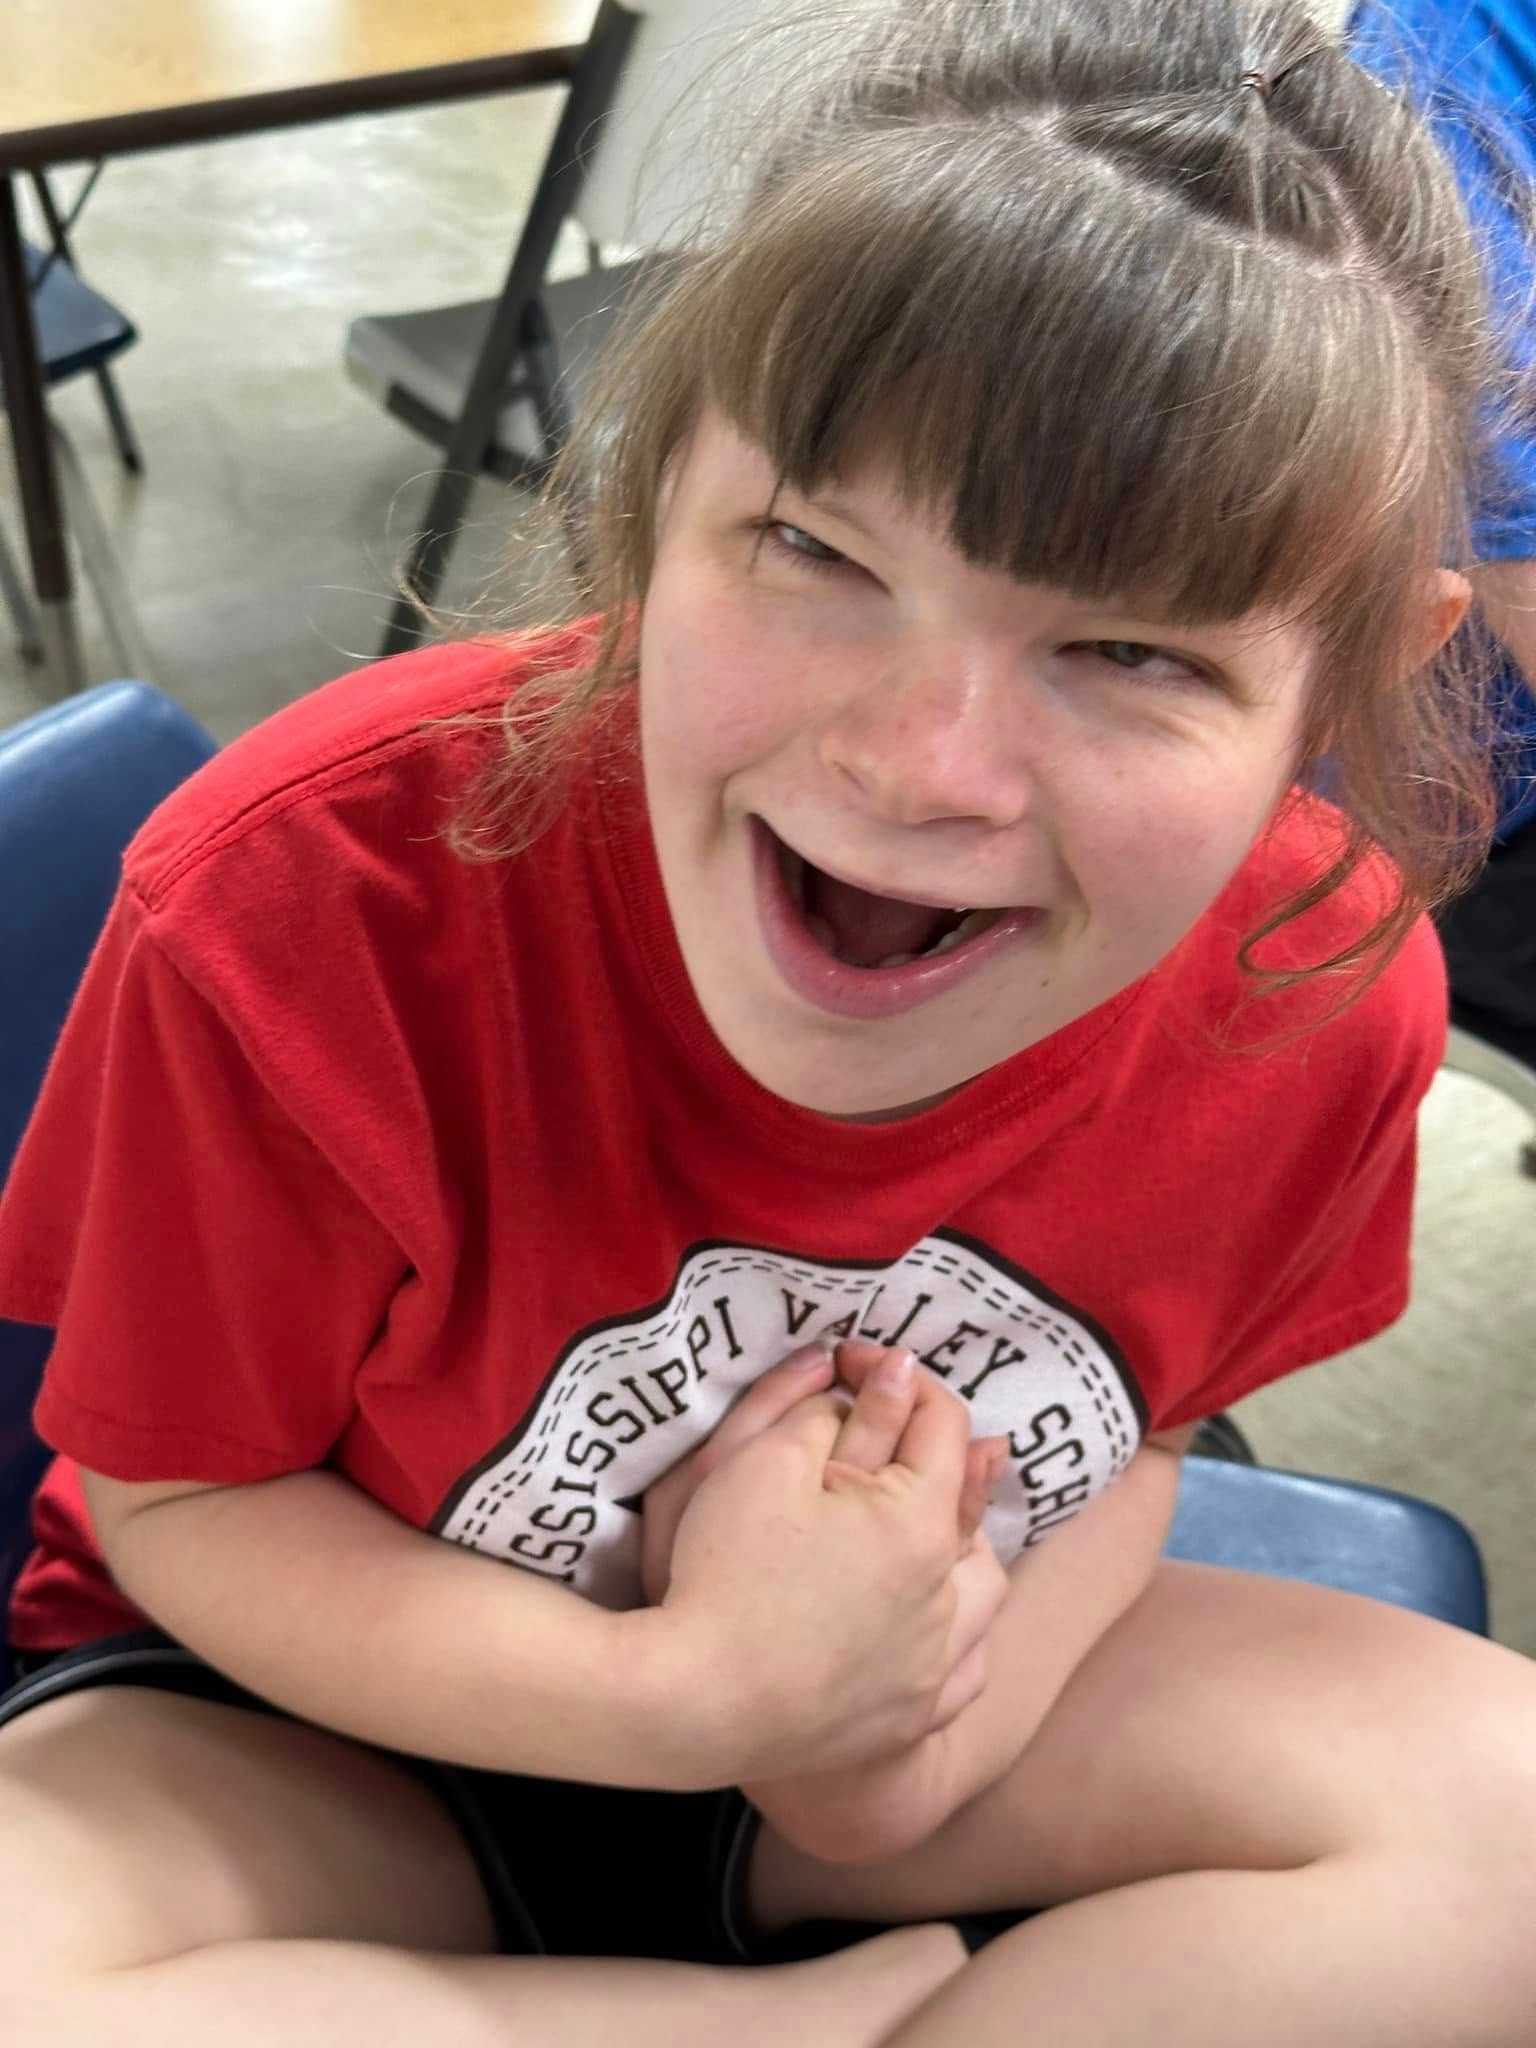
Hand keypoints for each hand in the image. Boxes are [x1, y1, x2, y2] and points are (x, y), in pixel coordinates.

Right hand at [656, 1342, 1007, 1784]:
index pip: (940, 1421)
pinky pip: (966, 1666)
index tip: (849, 1362)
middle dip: (929, 1453)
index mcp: (920, 1522)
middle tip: (879, 1433)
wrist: (695, 1703)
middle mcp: (948, 1595)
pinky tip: (927, 1620)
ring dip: (962, 1547)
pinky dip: (958, 1633)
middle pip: (966, 1501)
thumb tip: (894, 1373)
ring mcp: (935, 1664)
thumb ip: (834, 1411)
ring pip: (983, 1588)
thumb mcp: (763, 1461)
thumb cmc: (724, 1571)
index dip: (894, 1375)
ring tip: (918, 1529)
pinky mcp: (911, 1717)